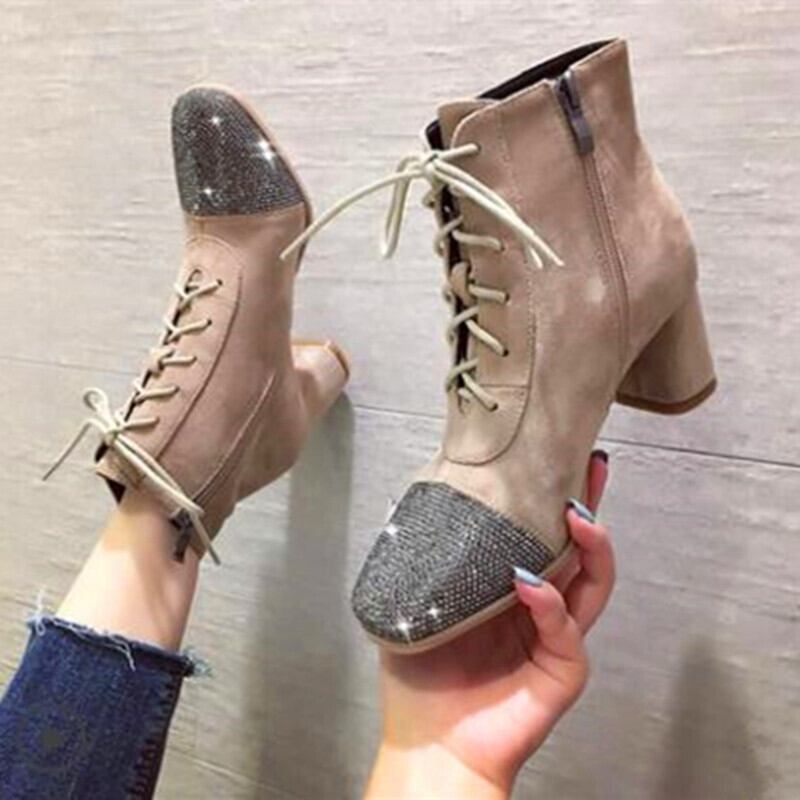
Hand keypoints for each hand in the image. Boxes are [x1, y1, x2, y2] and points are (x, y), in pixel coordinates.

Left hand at [365, 451, 613, 798]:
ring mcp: (556, 636)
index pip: (539, 535)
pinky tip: (527, 584)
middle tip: (590, 467)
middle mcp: (539, 607)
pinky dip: (550, 604)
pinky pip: (565, 630)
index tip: (555, 460)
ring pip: (591, 582)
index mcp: (509, 588)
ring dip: (589, 545)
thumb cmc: (421, 677)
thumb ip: (422, 559)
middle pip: (577, 548)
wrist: (430, 743)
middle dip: (588, 505)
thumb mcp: (414, 603)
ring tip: (576, 514)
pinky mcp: (563, 670)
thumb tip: (407, 502)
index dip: (551, 499)